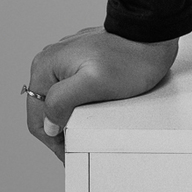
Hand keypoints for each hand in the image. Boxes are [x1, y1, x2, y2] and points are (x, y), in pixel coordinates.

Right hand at [24, 26, 178, 163]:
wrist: (153, 37)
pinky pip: (72, 89)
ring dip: (70, 116)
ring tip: (89, 126)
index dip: (53, 141)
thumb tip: (48, 124)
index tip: (69, 153)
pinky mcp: (82, 60)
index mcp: (46, 66)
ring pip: (59, 101)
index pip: (37, 118)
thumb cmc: (130, 59)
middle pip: (46, 110)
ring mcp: (66, 59)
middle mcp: (51, 60)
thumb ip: (61, 102)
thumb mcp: (93, 84)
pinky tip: (95, 108)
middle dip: (61, 128)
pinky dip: (80, 103)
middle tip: (81, 142)